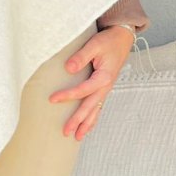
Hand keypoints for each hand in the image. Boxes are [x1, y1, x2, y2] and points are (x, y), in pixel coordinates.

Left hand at [48, 25, 134, 140]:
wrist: (123, 38)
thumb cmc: (108, 40)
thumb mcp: (95, 44)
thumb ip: (81, 56)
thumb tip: (69, 68)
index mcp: (104, 77)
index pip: (83, 90)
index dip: (68, 96)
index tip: (52, 100)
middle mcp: (106, 86)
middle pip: (90, 107)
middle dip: (78, 121)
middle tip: (65, 132)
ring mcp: (106, 89)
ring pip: (96, 110)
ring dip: (86, 124)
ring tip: (77, 138)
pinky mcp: (104, 88)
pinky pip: (99, 107)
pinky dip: (93, 118)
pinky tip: (87, 127)